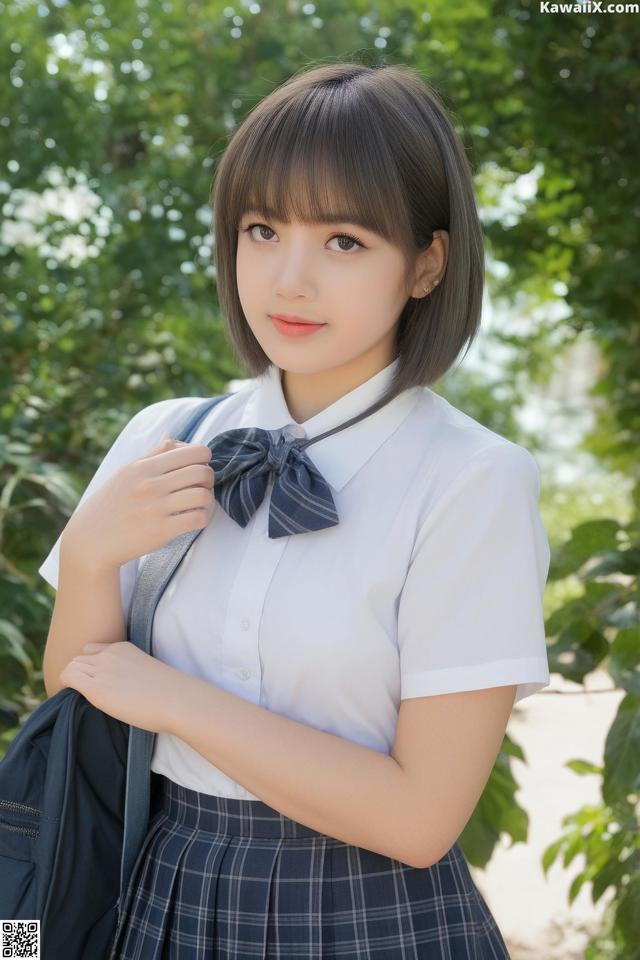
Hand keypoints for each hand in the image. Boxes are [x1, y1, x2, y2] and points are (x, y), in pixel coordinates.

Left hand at [58, 641, 185, 733]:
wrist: (177, 699)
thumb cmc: (170, 692)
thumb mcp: (147, 672)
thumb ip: (130, 673)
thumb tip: (125, 689)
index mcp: (123, 647)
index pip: (93, 650)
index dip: (90, 666)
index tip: (94, 680)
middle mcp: (110, 653)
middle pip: (80, 657)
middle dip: (79, 672)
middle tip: (82, 692)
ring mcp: (102, 668)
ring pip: (72, 665)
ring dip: (72, 679)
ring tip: (77, 697)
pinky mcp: (96, 688)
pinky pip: (67, 676)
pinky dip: (64, 685)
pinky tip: (69, 697)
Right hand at [61, 437, 215, 571]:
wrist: (91, 541)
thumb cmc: (110, 505)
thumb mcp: (125, 473)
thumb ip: (152, 455)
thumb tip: (173, 437)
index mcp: (143, 467)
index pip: (192, 452)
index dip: (203, 458)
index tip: (199, 466)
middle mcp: (151, 485)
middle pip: (201, 472)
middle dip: (208, 478)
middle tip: (201, 486)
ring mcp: (157, 508)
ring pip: (203, 496)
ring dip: (207, 500)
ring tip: (198, 504)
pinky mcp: (162, 531)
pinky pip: (198, 519)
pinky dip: (202, 518)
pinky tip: (193, 519)